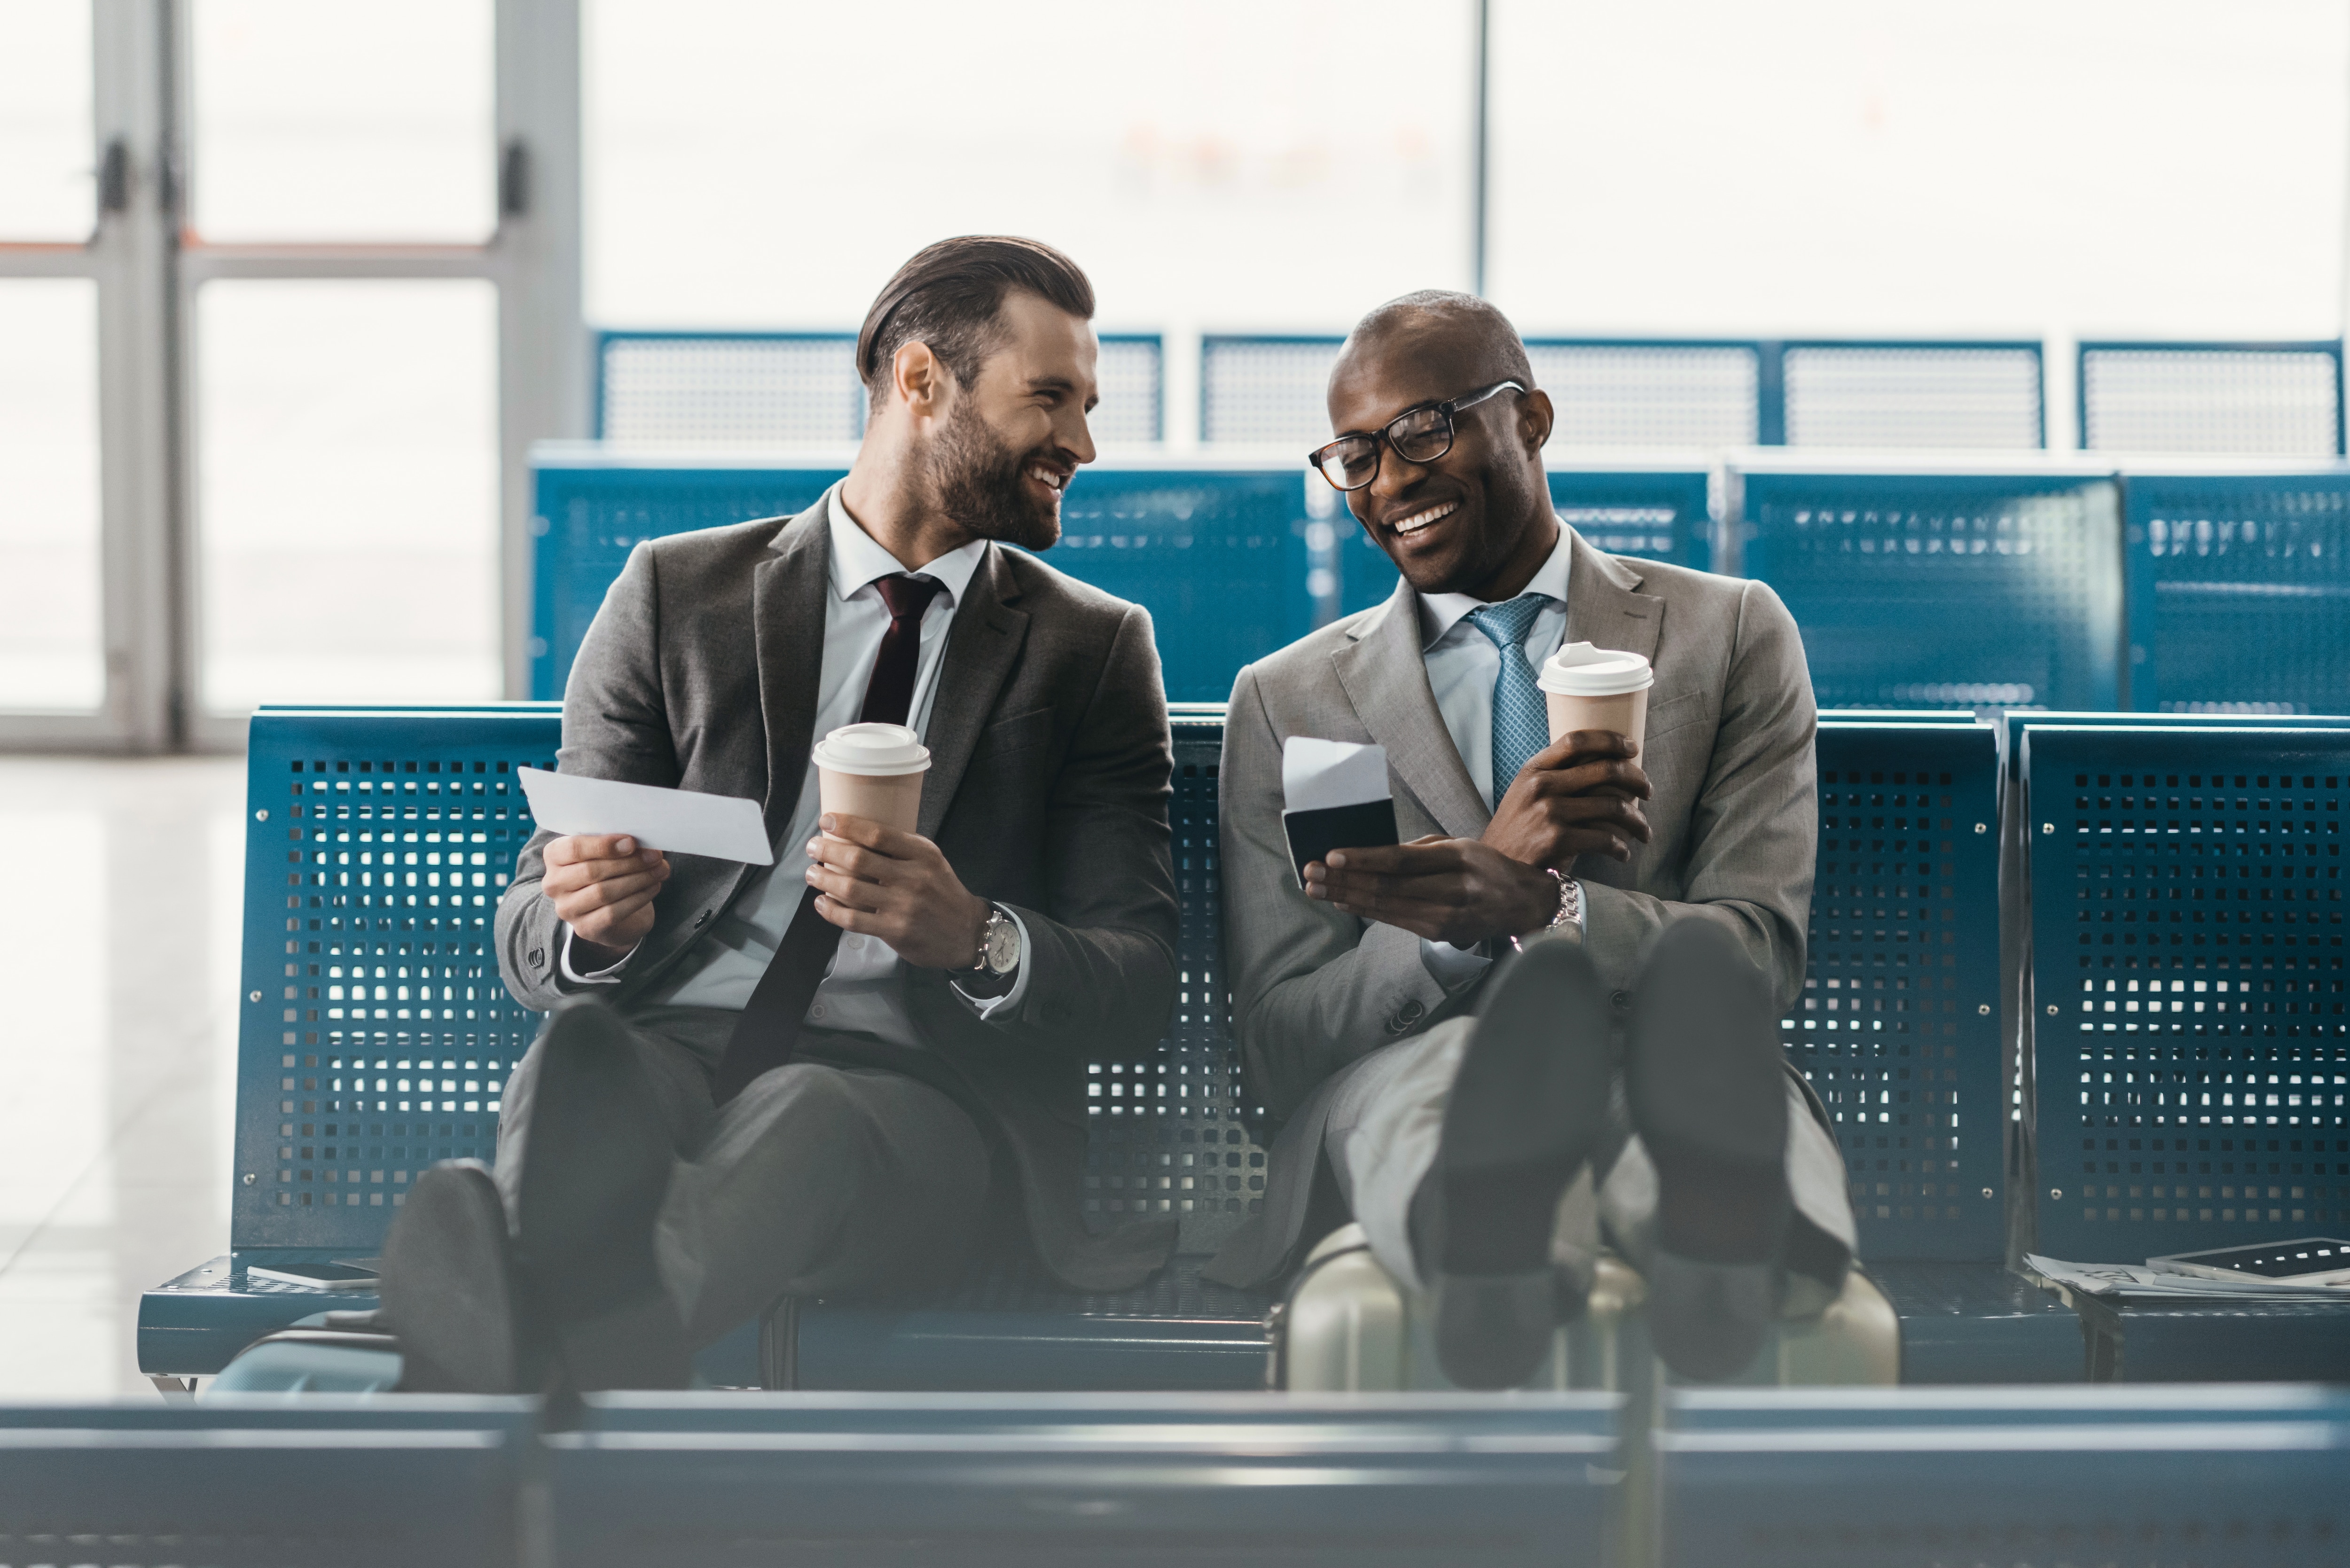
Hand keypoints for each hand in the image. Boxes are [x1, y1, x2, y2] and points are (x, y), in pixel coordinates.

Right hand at [543, 833, 669, 963]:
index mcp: (554, 856)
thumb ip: (616, 844)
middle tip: (655, 856)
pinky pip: (613, 912)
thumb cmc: (607, 871)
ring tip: (660, 870)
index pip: (574, 848)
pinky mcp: (584, 928)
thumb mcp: (605, 852)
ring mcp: (567, 909)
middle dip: (629, 862)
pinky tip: (654, 887)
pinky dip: (638, 898)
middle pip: (591, 871)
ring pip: (604, 892)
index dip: (604, 845)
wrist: (608, 910)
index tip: (632, 842)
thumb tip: (645, 844)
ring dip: (638, 879)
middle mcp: (554, 884)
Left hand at [804, 813, 989, 970]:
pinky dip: (831, 910)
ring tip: (811, 873)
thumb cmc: (942, 891)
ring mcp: (903, 906)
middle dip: (828, 850)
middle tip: (812, 847)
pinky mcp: (895, 931)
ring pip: (851, 889)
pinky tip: (821, 903)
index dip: (848, 825)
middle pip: (859, 859)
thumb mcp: (931, 861)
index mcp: (922, 854)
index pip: (878, 834)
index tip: (827, 820)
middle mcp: (914, 878)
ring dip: (823, 879)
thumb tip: (855, 835)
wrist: (967, 931)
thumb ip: (901, 849)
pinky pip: (853, 919)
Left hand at [1303, 835, 1559, 946]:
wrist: (1523, 904)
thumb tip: (1373, 854)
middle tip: (1311, 873)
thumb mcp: (1460, 846)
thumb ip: (1419, 849)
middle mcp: (1452, 889)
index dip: (1364, 859)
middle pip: (1388, 885)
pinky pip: (1394, 920)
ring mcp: (1445, 915)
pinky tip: (1342, 901)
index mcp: (1458, 858)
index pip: (1402, 860)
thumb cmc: (1485, 868)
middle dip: (1344, 879)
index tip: (1332, 855)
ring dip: (1346, 896)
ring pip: (1387, 906)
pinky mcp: (1439, 933)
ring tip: (1316, 888)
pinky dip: (1365, 910)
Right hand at [1485, 729, 1652, 869]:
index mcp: (1534, 769)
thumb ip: (1555, 777)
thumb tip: (1603, 766)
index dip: (1610, 740)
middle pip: (1604, 769)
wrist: (1496, 868)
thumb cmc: (1518, 831)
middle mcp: (1541, 785)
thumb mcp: (1526, 794)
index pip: (1577, 740)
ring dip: (1637, 821)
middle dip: (1636, 779)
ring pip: (1613, 806)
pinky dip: (1621, 847)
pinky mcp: (1558, 839)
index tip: (1632, 748)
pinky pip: (1605, 838)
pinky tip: (1624, 853)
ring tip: (1644, 831)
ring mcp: (1549, 811)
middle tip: (1648, 791)